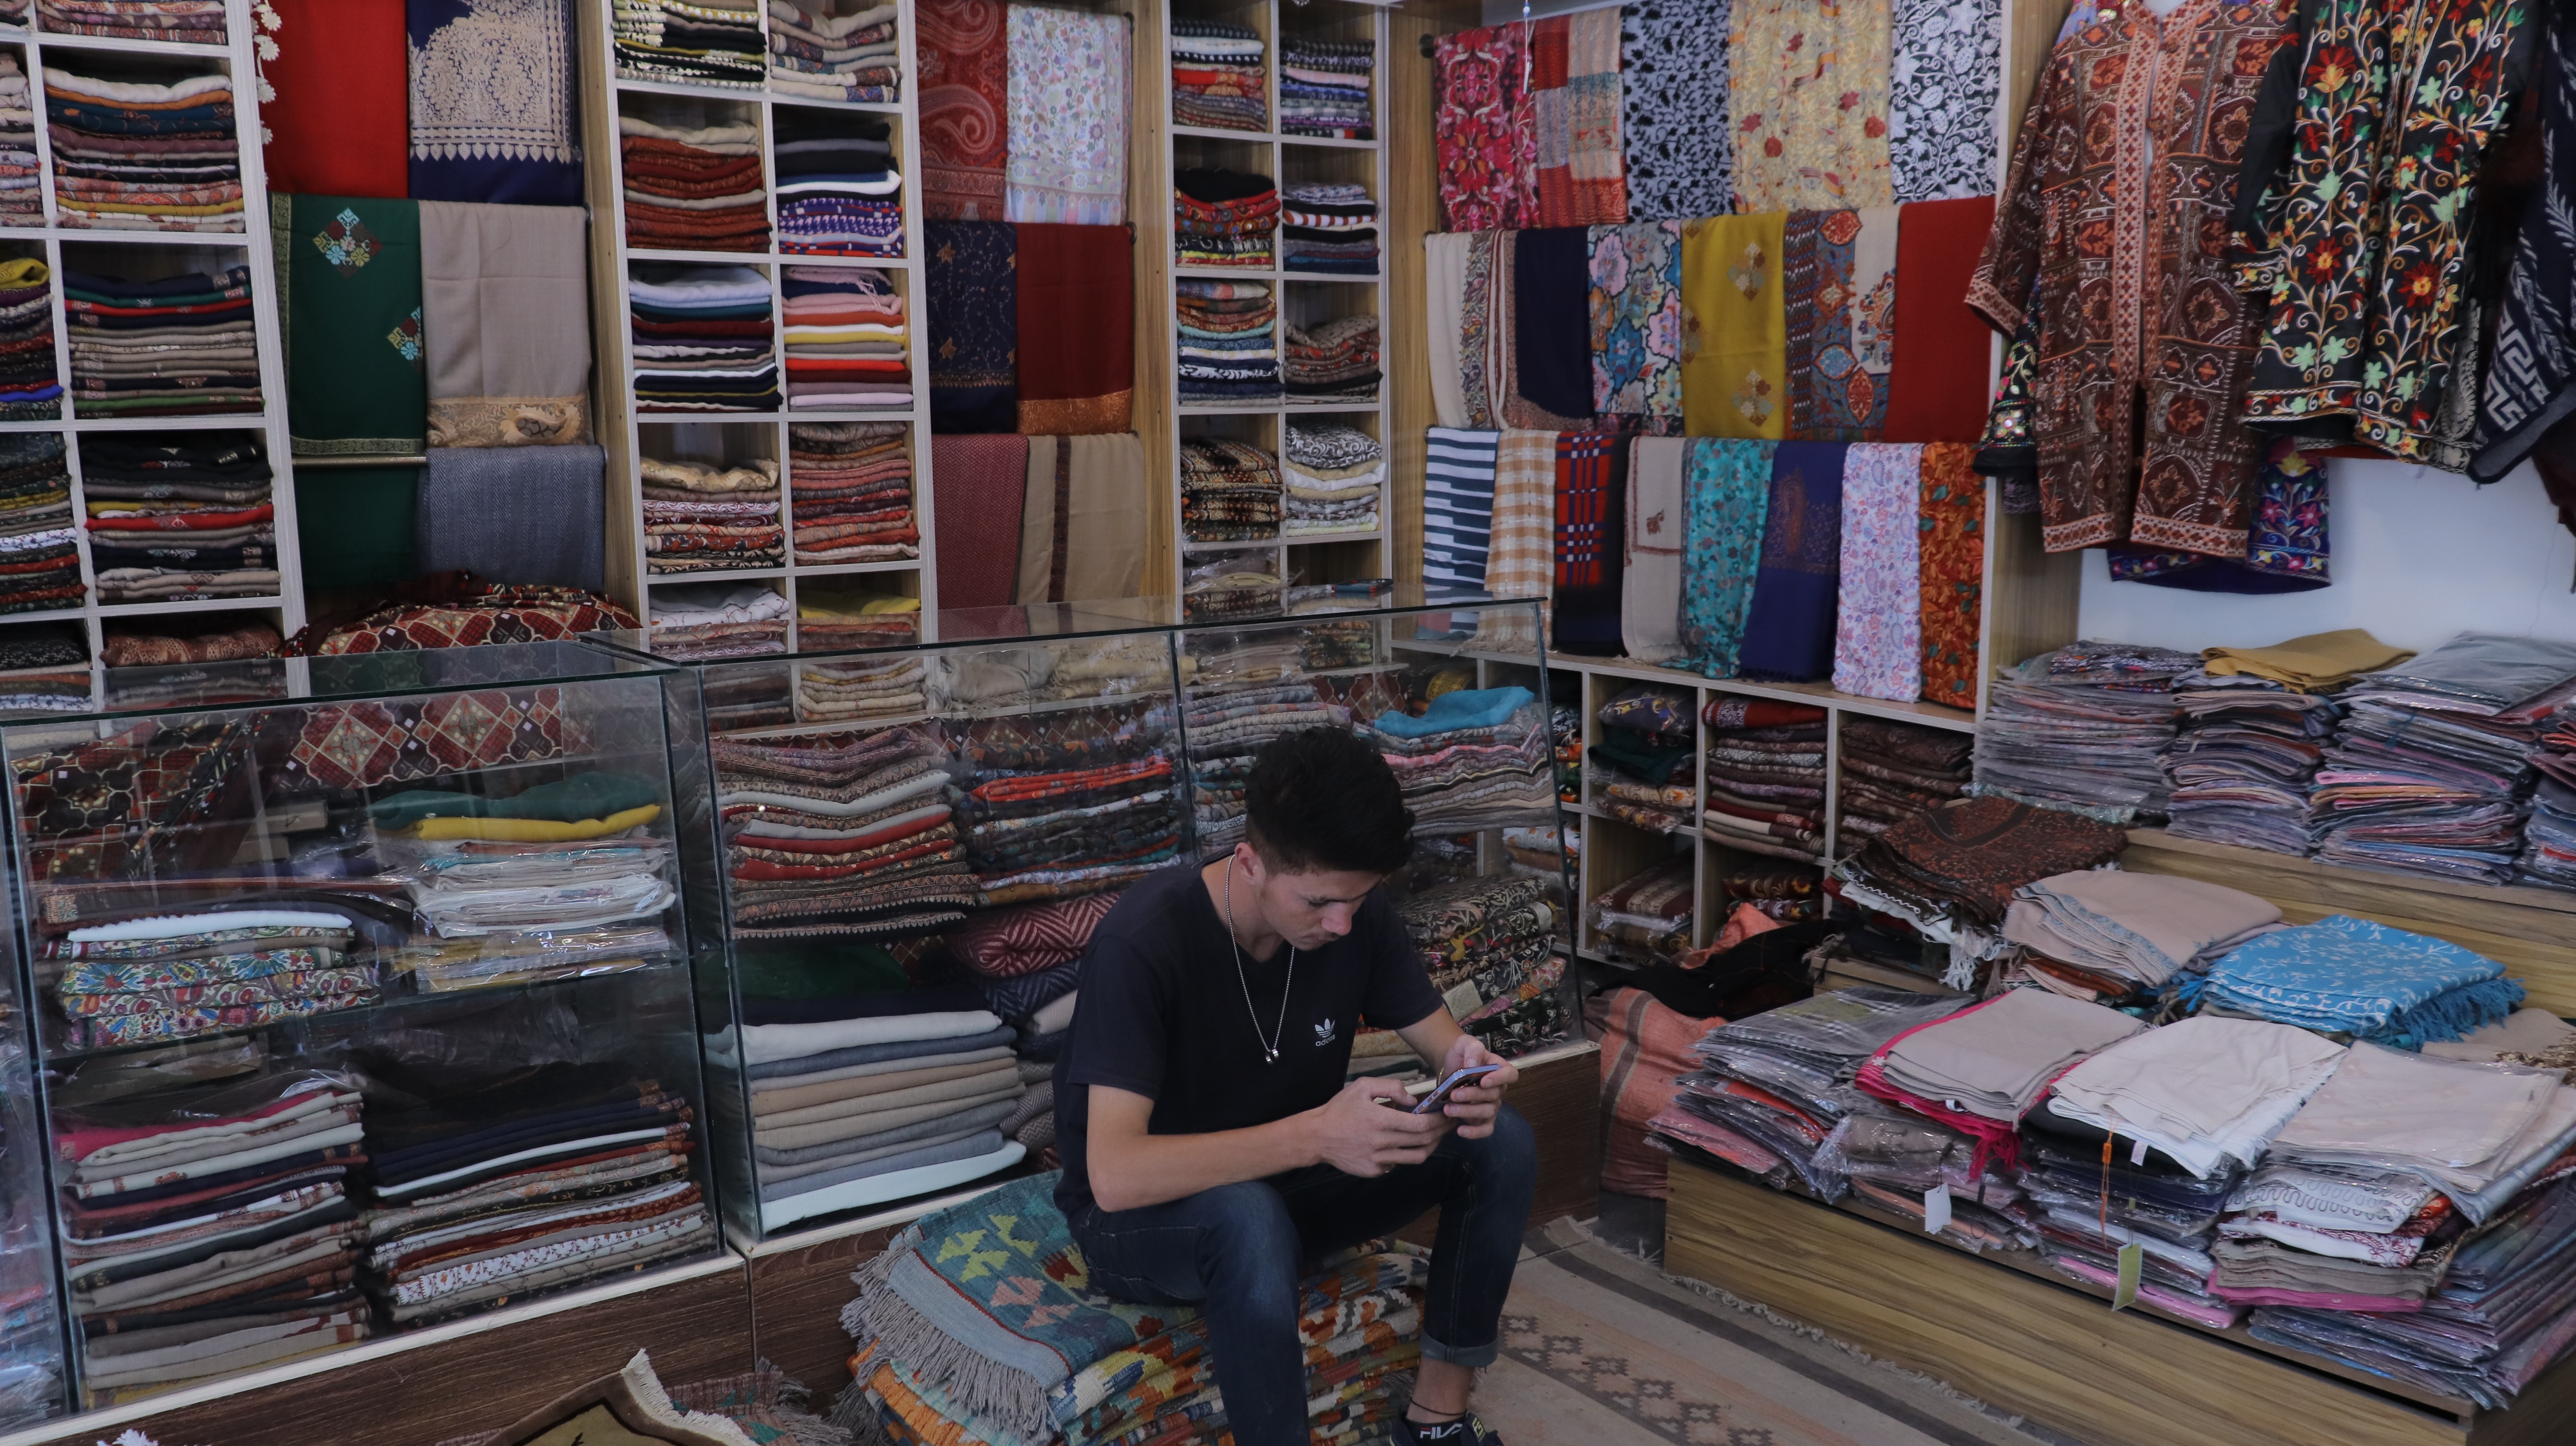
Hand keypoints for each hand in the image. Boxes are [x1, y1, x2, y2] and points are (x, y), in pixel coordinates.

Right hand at [1308, 1076, 1447, 1177]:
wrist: (1317, 1137)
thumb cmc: (1340, 1109)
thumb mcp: (1362, 1086)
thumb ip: (1391, 1087)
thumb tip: (1412, 1099)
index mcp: (1381, 1120)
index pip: (1422, 1124)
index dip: (1439, 1121)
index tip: (1448, 1114)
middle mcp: (1383, 1143)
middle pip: (1423, 1141)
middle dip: (1441, 1132)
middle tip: (1449, 1123)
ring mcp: (1379, 1160)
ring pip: (1416, 1157)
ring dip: (1431, 1146)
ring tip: (1434, 1136)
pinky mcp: (1374, 1171)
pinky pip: (1398, 1163)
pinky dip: (1406, 1153)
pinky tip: (1404, 1143)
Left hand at [1437, 1036, 1517, 1138]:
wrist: (1449, 1065)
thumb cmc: (1462, 1053)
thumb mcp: (1465, 1043)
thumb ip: (1472, 1050)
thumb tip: (1473, 1065)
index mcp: (1499, 1069)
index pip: (1510, 1075)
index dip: (1500, 1079)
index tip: (1483, 1081)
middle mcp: (1498, 1089)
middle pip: (1493, 1096)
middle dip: (1473, 1096)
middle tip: (1454, 1094)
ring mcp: (1490, 1104)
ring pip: (1487, 1112)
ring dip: (1468, 1112)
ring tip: (1448, 1109)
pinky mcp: (1481, 1118)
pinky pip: (1485, 1129)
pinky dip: (1475, 1132)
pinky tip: (1459, 1130)